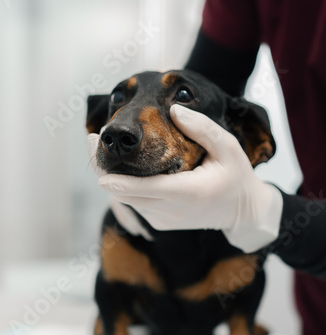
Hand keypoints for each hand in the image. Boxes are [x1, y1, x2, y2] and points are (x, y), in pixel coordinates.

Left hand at [88, 104, 282, 251]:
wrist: (242, 211)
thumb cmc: (236, 176)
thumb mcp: (229, 148)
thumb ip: (203, 129)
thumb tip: (173, 111)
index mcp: (189, 193)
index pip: (146, 188)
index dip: (118, 180)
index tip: (98, 164)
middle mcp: (172, 211)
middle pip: (127, 195)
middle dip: (105, 170)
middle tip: (93, 141)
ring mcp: (164, 220)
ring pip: (128, 200)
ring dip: (113, 178)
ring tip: (103, 150)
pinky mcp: (160, 223)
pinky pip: (136, 204)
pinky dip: (126, 188)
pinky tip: (122, 168)